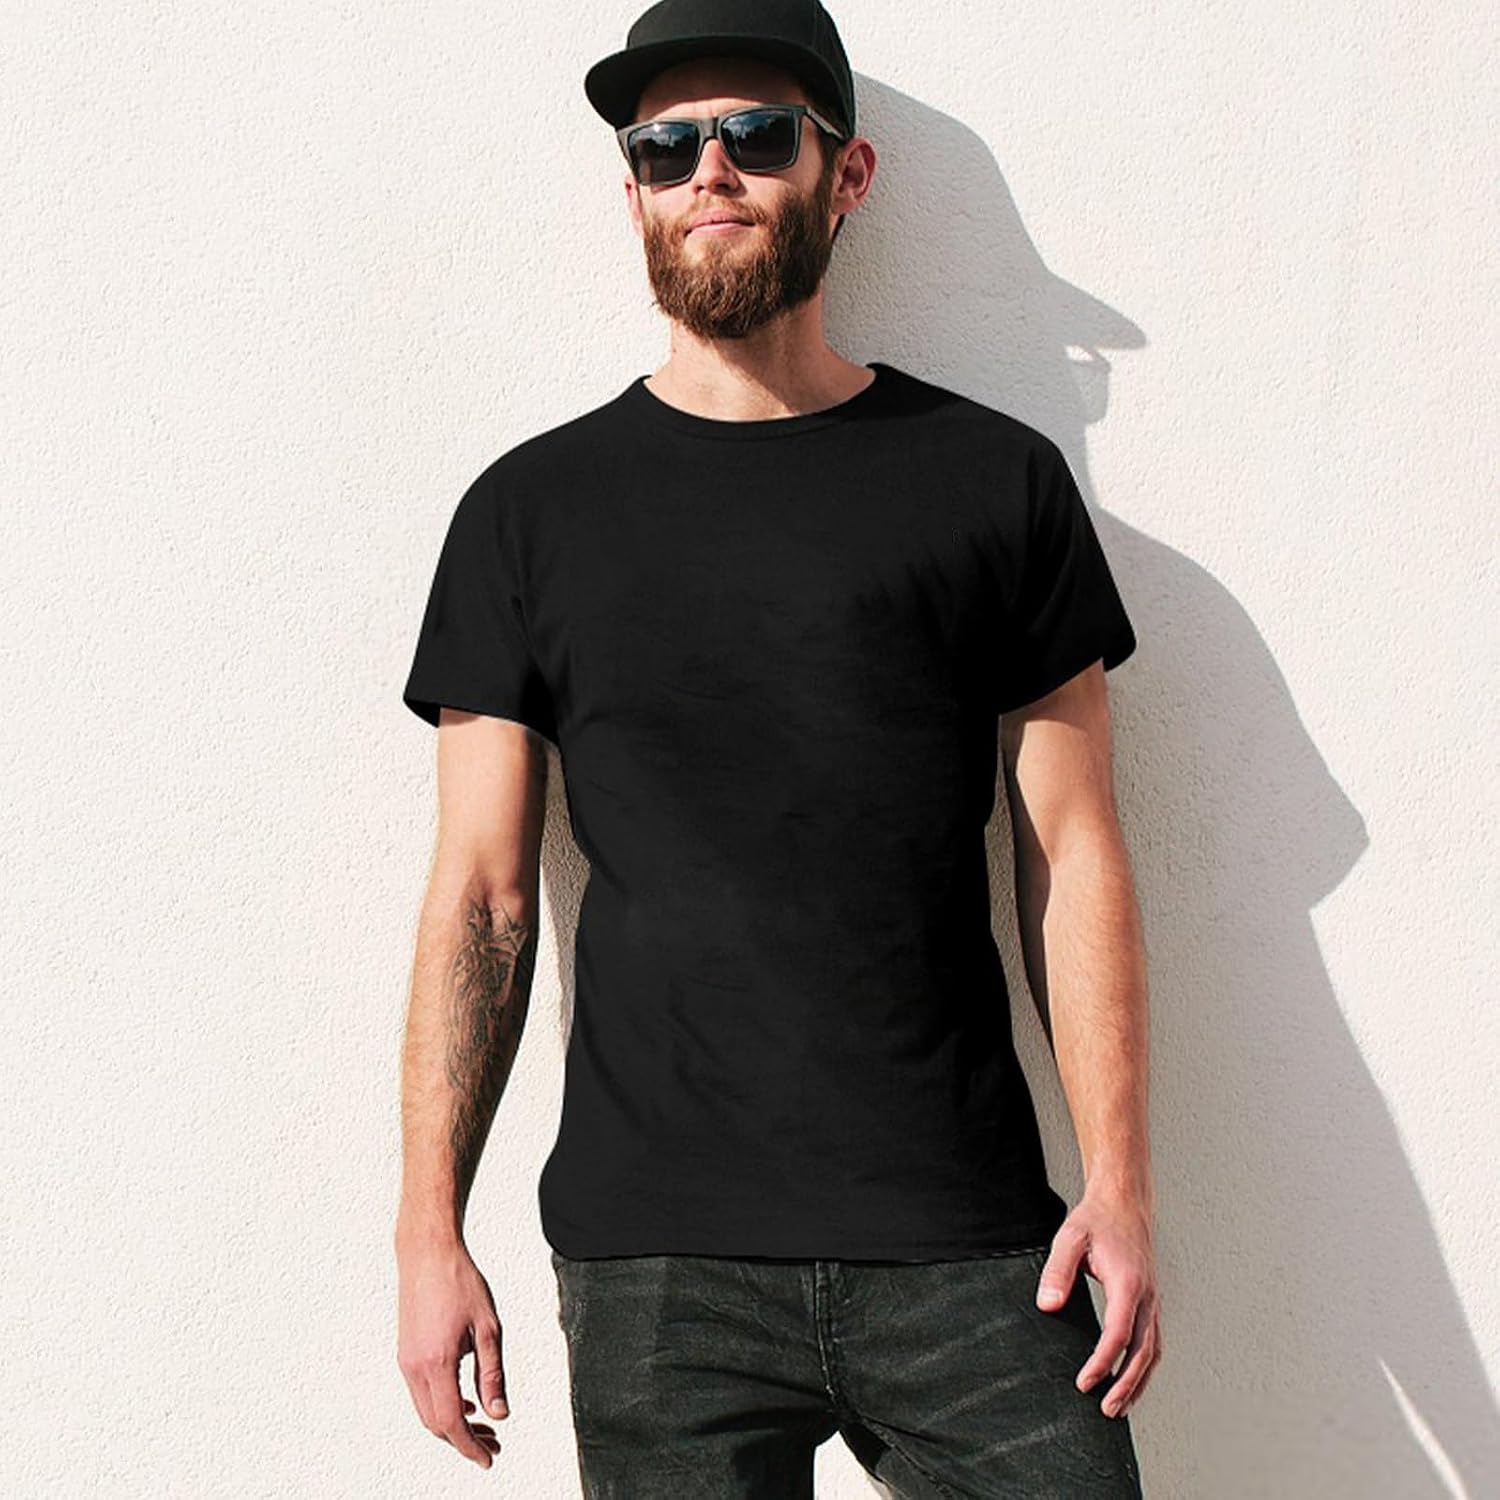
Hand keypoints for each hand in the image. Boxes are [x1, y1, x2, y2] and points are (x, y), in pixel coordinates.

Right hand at [396, 1236, 509, 1467]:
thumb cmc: (461, 1282)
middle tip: (493, 1445)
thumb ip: (493, 1374)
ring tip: (484, 1425)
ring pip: (426, 1410)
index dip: (470, 1446)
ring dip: (453, 1424)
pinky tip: (465, 1400)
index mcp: (437, 1363)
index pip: (451, 1422)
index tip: (489, 1459)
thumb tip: (500, 1414)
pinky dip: (442, 1404)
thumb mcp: (488, 1328)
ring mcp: (406, 1361)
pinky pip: (421, 1392)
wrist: (427, 1253)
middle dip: (464, 1440)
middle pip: (436, 1423)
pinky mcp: (405, 1353)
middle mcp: (415, 1367)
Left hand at [1034, 1189, 1161, 1418]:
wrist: (1124, 1202)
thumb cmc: (1096, 1220)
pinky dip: (1144, 1366)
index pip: (1119, 1334)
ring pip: (1153, 1351)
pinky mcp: (1151, 1301)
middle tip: (1106, 1410)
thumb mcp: (1069, 1238)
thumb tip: (1047, 1306)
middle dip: (1126, 1385)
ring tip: (1119, 1408)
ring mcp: (1153, 1300)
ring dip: (1138, 1382)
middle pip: (1143, 1352)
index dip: (1102, 1363)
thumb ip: (1057, 1272)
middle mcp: (1147, 1296)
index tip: (1084, 1383)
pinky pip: (1153, 1341)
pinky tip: (1130, 1380)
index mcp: (1129, 1283)